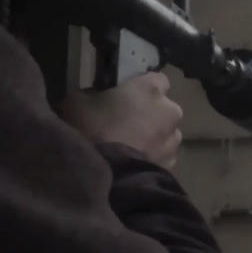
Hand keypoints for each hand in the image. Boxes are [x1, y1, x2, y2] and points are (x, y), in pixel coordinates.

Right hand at [58, 72, 183, 169]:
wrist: (107, 173)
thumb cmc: (92, 129)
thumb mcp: (77, 102)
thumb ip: (93, 94)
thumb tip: (94, 98)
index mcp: (151, 89)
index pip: (157, 80)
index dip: (143, 87)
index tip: (128, 96)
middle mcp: (171, 111)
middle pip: (164, 109)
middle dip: (150, 114)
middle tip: (125, 124)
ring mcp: (174, 139)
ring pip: (166, 134)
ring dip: (154, 137)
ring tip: (130, 147)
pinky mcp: (172, 163)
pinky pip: (163, 156)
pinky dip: (153, 158)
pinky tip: (134, 163)